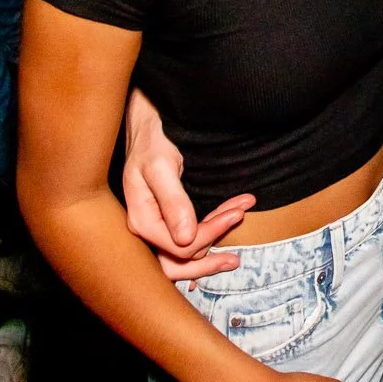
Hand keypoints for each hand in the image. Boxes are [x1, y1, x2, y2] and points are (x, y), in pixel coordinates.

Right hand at [122, 88, 253, 280]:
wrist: (149, 122)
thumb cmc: (153, 139)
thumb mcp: (160, 166)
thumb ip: (172, 201)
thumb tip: (186, 238)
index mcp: (142, 220)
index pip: (179, 247)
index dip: (209, 235)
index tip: (235, 214)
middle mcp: (147, 228)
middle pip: (181, 259)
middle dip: (214, 248)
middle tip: (240, 228)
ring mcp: (157, 225)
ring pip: (188, 249)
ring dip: (216, 237)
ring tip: (240, 217)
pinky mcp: (168, 218)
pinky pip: (190, 236)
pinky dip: (212, 228)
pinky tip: (230, 217)